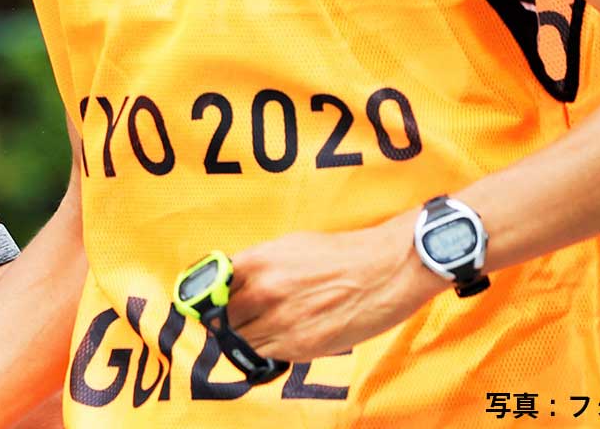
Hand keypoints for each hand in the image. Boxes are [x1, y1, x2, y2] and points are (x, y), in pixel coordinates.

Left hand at [224, 211, 444, 362]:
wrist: (385, 270)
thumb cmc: (340, 255)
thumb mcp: (288, 247)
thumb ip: (257, 266)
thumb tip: (232, 283)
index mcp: (256, 262)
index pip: (213, 290)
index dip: (216, 299)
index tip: (218, 305)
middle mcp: (263, 292)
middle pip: (226, 319)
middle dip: (234, 320)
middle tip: (247, 318)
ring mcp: (280, 322)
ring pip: (244, 341)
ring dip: (251, 337)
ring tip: (271, 327)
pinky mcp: (300, 346)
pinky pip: (268, 354)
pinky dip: (272, 349)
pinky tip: (288, 335)